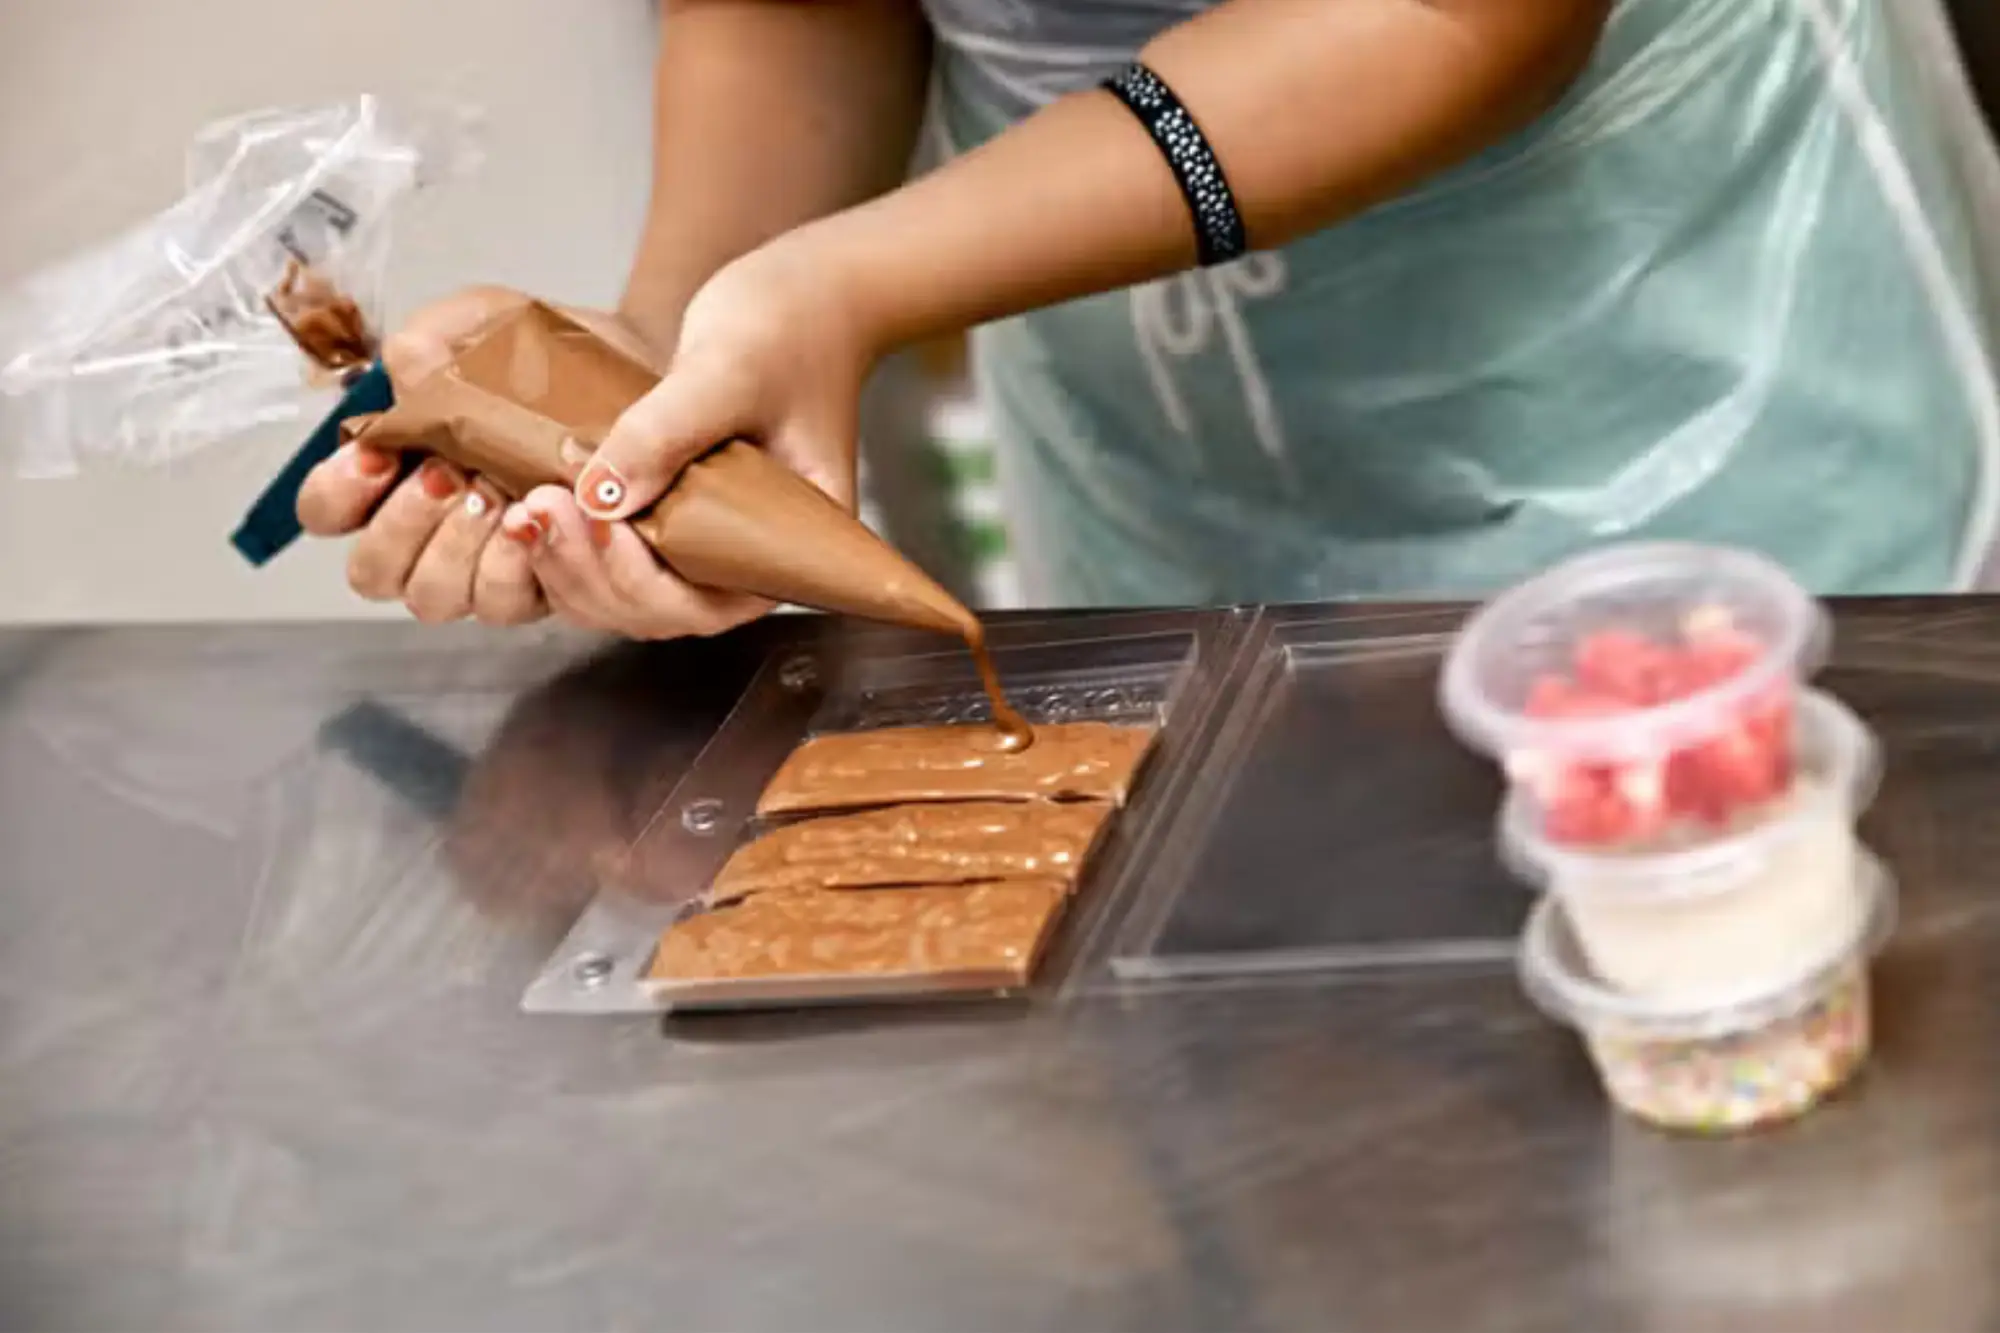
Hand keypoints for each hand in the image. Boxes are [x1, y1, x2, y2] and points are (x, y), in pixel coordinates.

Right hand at [293, 286, 654, 626]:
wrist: (643, 374)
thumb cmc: (551, 357)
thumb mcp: (483, 323)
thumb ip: (426, 345)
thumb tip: (400, 384)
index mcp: (395, 470)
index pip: (327, 509)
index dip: (337, 494)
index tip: (380, 456)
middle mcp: (429, 529)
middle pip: (374, 571)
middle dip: (404, 527)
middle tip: (449, 475)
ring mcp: (481, 563)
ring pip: (436, 598)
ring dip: (459, 551)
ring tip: (499, 495)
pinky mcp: (539, 583)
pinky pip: (506, 604)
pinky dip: (519, 565)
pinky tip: (542, 519)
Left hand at [519, 240, 871, 639]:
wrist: (801, 292)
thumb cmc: (790, 327)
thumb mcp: (726, 370)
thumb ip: (666, 434)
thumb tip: (601, 499)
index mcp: (790, 543)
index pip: (710, 604)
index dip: (645, 585)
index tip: (599, 525)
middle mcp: (748, 555)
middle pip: (658, 610)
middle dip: (590, 573)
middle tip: (537, 510)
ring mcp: (706, 537)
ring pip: (627, 591)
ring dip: (569, 563)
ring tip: (525, 507)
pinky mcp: (672, 511)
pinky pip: (614, 553)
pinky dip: (570, 540)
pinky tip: (531, 501)